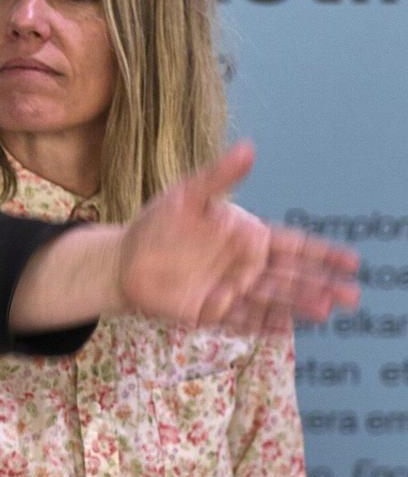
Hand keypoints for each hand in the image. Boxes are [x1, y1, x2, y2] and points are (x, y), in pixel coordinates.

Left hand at [117, 142, 359, 331]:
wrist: (124, 258)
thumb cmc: (159, 223)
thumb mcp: (188, 195)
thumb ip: (220, 176)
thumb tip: (249, 148)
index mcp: (249, 237)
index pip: (294, 246)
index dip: (323, 254)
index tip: (352, 262)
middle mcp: (246, 266)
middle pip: (290, 277)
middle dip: (320, 285)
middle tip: (351, 295)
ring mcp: (230, 291)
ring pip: (271, 300)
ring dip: (297, 305)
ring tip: (326, 310)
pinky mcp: (210, 312)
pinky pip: (241, 320)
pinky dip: (262, 324)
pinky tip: (285, 328)